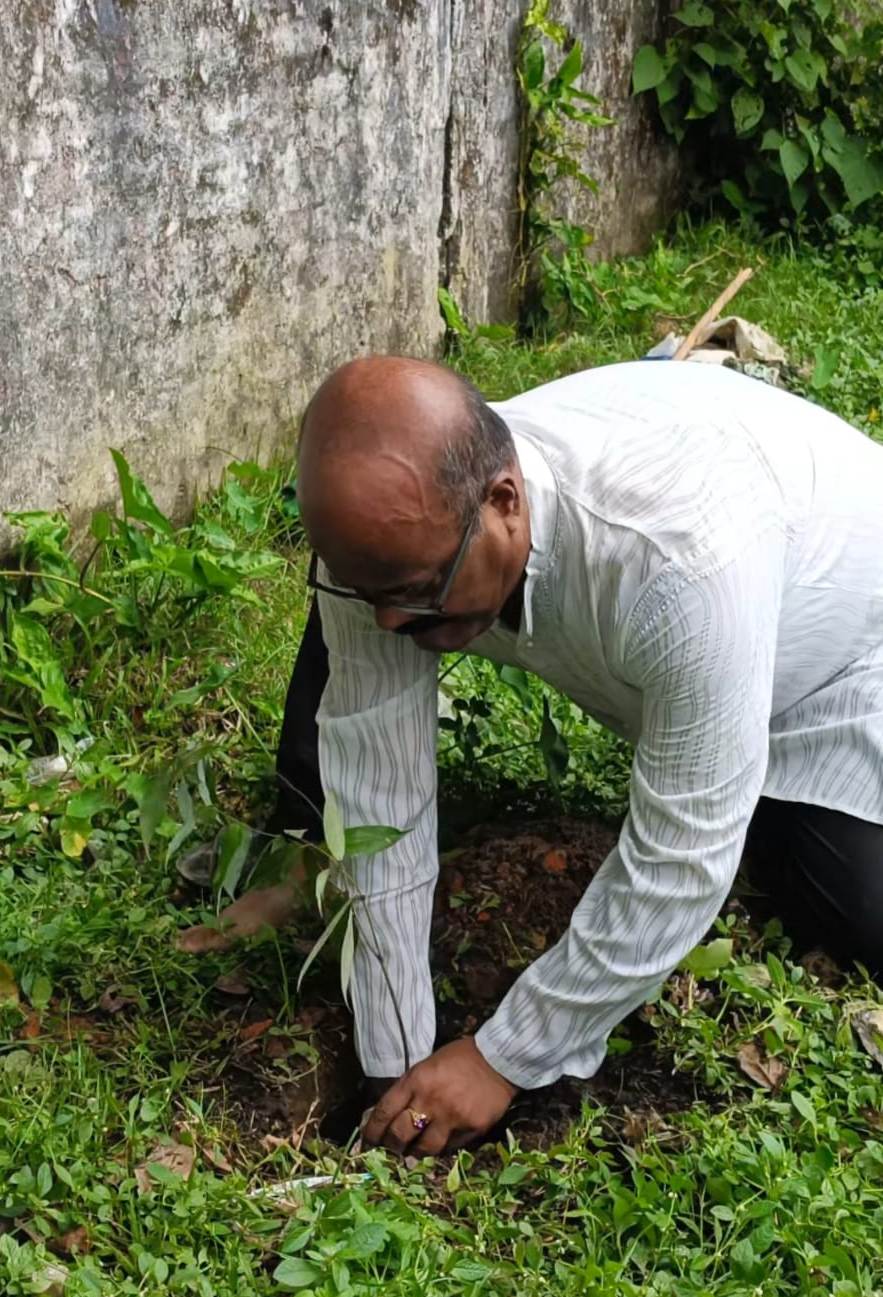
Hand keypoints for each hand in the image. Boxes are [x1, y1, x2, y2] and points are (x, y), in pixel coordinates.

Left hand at [362, 1037, 517, 1155]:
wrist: (499, 1058)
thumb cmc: (459, 1058)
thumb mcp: (427, 1066)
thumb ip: (409, 1089)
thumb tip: (391, 1116)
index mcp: (416, 1080)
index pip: (384, 1111)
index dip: (372, 1130)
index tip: (367, 1141)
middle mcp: (431, 1100)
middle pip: (400, 1134)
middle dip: (391, 1146)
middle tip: (391, 1149)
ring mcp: (453, 1116)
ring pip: (424, 1148)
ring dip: (415, 1153)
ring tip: (413, 1153)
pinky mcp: (472, 1129)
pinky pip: (450, 1147)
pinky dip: (441, 1148)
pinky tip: (438, 1144)